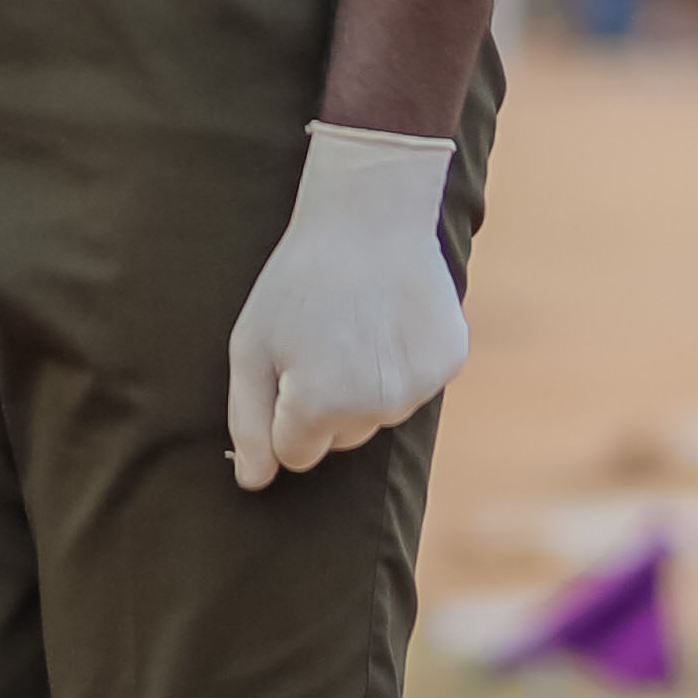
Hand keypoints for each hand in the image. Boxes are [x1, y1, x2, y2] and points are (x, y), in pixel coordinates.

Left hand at [226, 123, 466, 488]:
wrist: (369, 214)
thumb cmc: (298, 281)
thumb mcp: (250, 346)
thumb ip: (248, 423)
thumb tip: (254, 483)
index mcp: (319, 407)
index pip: (296, 453)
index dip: (285, 411)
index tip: (289, 365)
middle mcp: (375, 409)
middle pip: (342, 438)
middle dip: (326, 403)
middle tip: (322, 339)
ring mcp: (419, 388)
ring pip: (380, 414)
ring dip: (365, 383)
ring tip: (357, 324)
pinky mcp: (449, 362)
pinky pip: (416, 386)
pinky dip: (402, 362)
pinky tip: (391, 319)